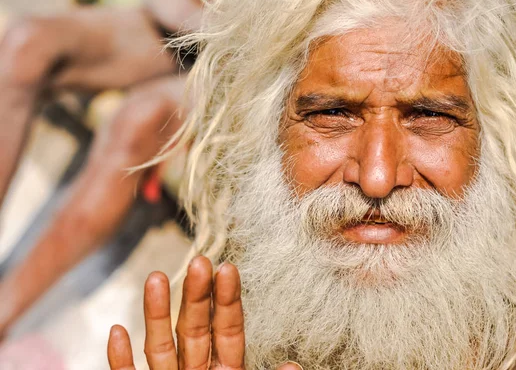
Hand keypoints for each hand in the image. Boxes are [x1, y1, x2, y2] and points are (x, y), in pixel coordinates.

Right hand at [107, 256, 300, 369]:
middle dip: (196, 297)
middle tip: (199, 262)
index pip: (229, 331)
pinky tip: (118, 332)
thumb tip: (292, 367)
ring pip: (160, 347)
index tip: (228, 269)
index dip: (228, 301)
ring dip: (155, 315)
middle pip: (195, 329)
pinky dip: (121, 360)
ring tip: (157, 278)